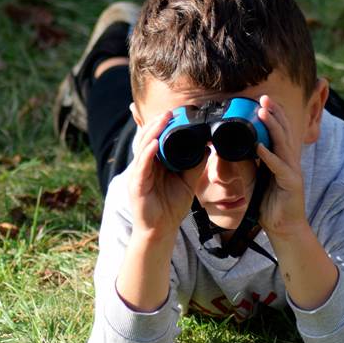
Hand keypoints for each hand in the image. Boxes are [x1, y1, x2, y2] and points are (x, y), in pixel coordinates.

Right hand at [128, 108, 194, 239]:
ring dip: (152, 133)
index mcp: (154, 163)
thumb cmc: (171, 206)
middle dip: (157, 124)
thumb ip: (195, 165)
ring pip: (143, 148)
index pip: (156, 139)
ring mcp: (138, 175)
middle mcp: (144, 166)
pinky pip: (142, 166)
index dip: (163, 126)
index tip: (175, 114)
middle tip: (170, 113)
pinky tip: (155, 144)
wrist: (162, 230)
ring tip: (162, 121)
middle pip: (147, 139)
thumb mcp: (188, 182)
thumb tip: (207, 148)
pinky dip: (148, 154)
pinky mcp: (137, 185)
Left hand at [255, 95, 308, 239]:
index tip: (261, 103)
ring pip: (283, 144)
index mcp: (282, 160)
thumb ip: (245, 167)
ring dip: (273, 127)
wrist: (284, 229)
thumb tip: (231, 152)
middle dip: (274, 114)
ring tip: (264, 112)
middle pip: (284, 133)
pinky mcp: (292, 184)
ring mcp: (292, 172)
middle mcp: (290, 163)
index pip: (278, 133)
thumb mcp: (253, 183)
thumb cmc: (271, 207)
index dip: (272, 117)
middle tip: (264, 98)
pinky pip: (279, 167)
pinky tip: (260, 146)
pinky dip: (269, 156)